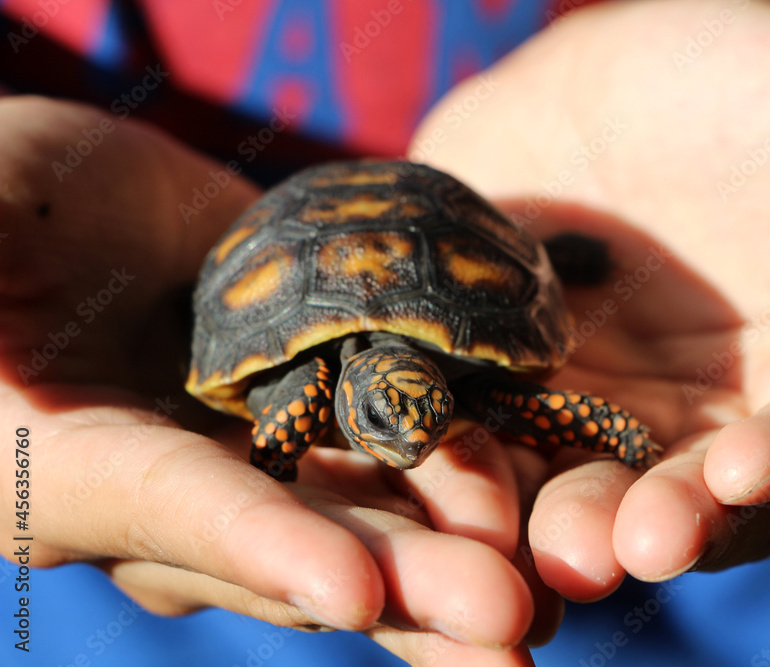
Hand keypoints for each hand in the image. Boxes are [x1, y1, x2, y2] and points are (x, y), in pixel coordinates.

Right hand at [0, 96, 544, 663]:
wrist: (62, 202)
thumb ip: (2, 344)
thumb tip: (9, 393)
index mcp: (85, 476)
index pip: (179, 514)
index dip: (261, 553)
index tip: (349, 591)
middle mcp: (195, 482)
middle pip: (308, 538)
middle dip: (410, 585)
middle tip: (511, 627)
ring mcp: (271, 434)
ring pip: (379, 491)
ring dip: (465, 539)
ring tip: (557, 587)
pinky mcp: (331, 378)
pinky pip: (407, 409)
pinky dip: (473, 440)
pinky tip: (549, 469)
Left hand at [410, 0, 769, 600]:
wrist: (598, 75)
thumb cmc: (747, 82)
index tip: (761, 459)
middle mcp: (727, 424)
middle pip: (706, 496)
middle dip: (671, 520)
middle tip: (634, 541)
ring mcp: (615, 422)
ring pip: (595, 495)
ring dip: (571, 525)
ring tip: (549, 543)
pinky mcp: (521, 403)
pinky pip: (499, 453)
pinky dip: (481, 479)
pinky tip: (454, 489)